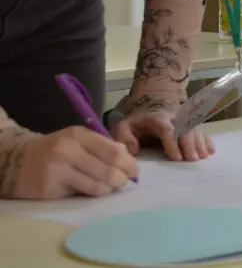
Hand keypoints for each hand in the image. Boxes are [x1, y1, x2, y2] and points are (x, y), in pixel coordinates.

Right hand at [1, 126, 138, 198]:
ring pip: (99, 186)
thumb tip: (129, 158)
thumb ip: (103, 146)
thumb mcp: (78, 140)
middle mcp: (69, 150)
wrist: (18, 160)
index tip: (136, 172)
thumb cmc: (56, 150)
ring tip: (110, 187)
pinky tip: (92, 190)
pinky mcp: (51, 188)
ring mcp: (58, 170)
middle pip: (110, 170)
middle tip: (125, 182)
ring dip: (110, 189)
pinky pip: (82, 194)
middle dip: (123, 179)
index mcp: (80, 135)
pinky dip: (93, 194)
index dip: (130, 164)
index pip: (114, 151)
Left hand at [112, 93, 214, 162]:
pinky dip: (207, 141)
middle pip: (185, 130)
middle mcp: (175, 119)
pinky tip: (211, 151)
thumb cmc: (138, 121)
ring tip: (203, 157)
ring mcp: (185, 121)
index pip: (167, 130)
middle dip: (190, 145)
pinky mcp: (191, 125)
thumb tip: (134, 150)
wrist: (152, 104)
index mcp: (158, 119)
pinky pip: (201, 132)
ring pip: (195, 131)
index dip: (173, 144)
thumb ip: (124, 137)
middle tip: (193, 159)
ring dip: (200, 144)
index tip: (177, 158)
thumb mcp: (124, 126)